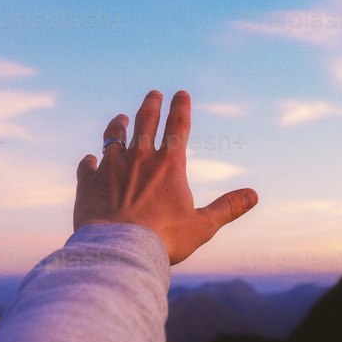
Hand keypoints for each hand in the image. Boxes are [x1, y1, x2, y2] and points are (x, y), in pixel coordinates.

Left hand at [74, 89, 258, 265]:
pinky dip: (90, 161)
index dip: (181, 107)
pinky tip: (91, 159)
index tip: (181, 93)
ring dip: (119, 125)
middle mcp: (140, 158)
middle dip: (151, 105)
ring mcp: (112, 167)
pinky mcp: (89, 182)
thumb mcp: (202, 226)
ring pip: (114, 136)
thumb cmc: (163, 239)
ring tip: (121, 118)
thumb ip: (227, 208)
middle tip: (153, 94)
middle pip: (145, 122)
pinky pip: (88, 165)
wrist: (119, 249)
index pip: (178, 127)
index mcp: (169, 165)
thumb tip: (253, 195)